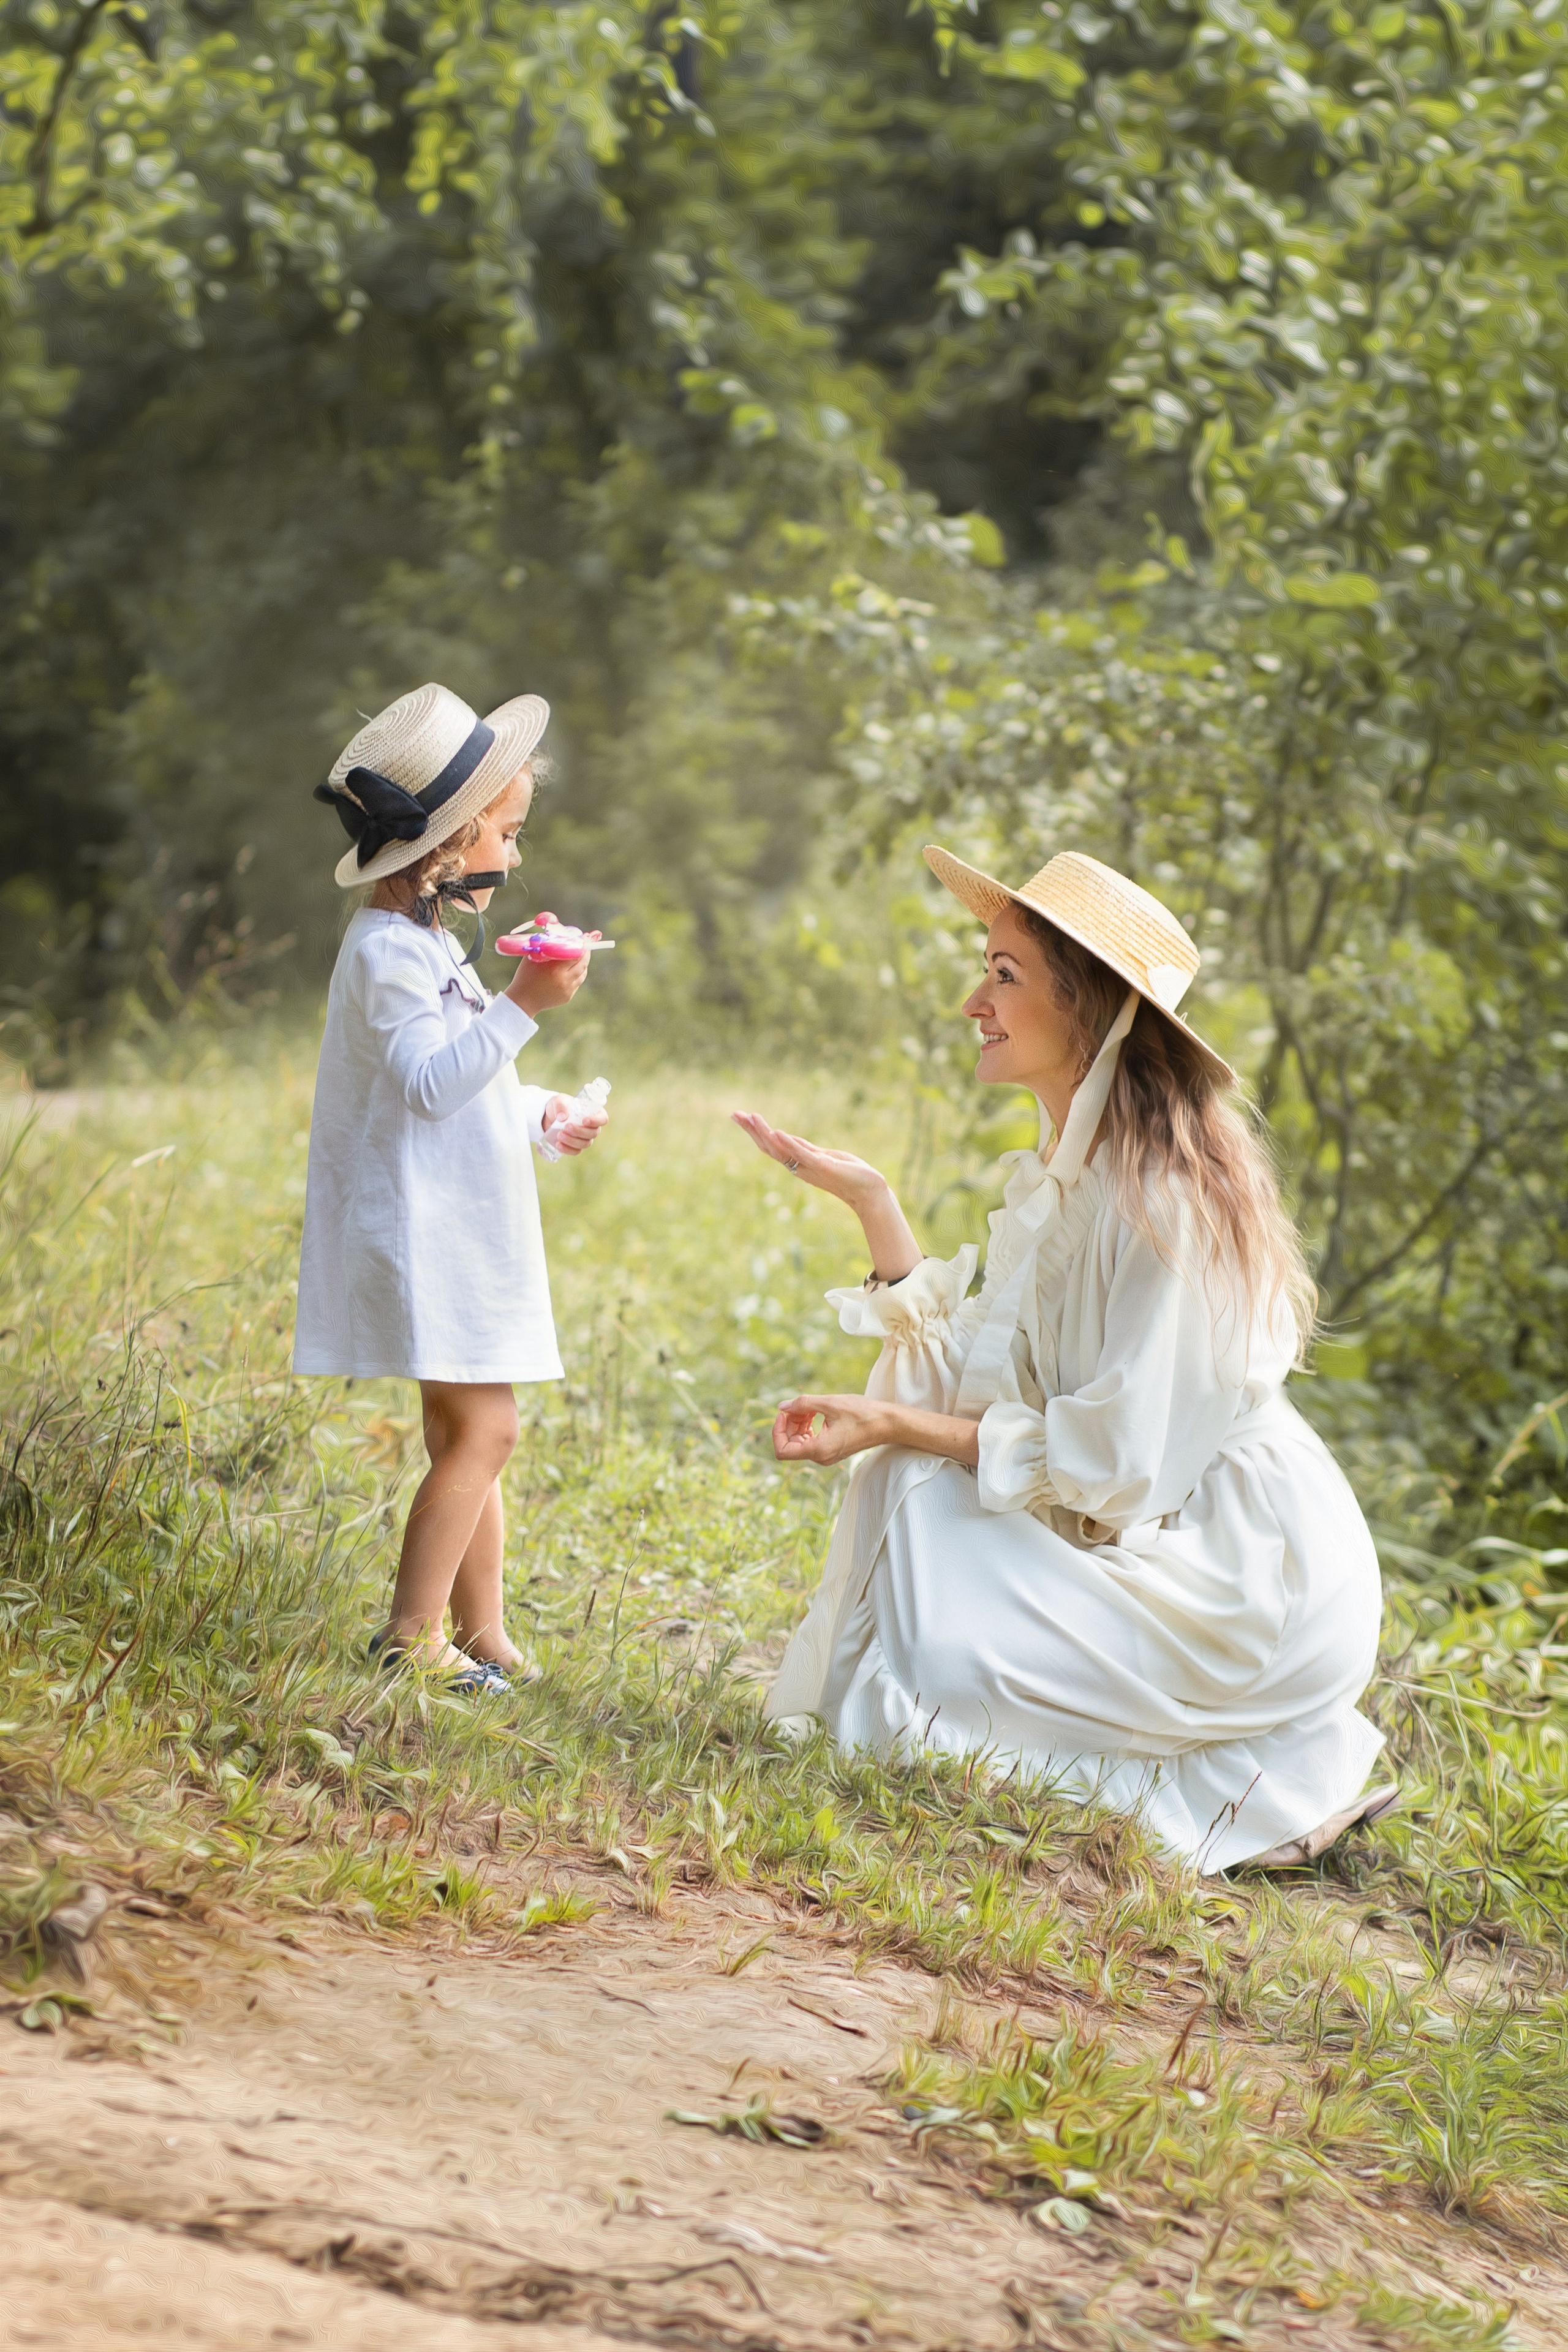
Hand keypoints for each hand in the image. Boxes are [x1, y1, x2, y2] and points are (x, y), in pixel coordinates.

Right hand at [504, 938, 597, 1015]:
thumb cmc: (525, 975)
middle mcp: (564, 980)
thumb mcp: (533, 957)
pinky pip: (577, 982)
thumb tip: (559, 935)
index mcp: (555, 969)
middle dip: (586, 952)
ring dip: (583, 963)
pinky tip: (571, 969)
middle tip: (587, 943)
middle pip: (583, 963)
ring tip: (579, 955)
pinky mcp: (568, 996)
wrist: (522, 1000)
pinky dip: (576, 974)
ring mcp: (567, 990)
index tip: (585, 936)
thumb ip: (546, 946)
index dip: (582, 944)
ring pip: (583, 973)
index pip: (576, 954)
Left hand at [542, 1096, 607, 1155]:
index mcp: (593, 1113)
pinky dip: (567, 1149)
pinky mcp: (576, 1146)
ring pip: (585, 1143)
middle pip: (593, 1133)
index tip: (584, 1121)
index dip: (596, 1121)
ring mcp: (585, 1138)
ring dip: (572, 1141)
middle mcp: (592, 1127)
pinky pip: (576, 1151)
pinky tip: (558, 1144)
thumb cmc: (560, 1106)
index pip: (603, 1119)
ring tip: (559, 1135)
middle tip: (566, 1127)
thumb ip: (560, 1106)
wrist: (550, 1117)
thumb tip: (562, 1117)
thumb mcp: (558, 1101)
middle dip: (579, 1131)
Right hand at [731, 1110, 889, 1208]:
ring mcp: (809, 1166)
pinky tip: (777, 1132)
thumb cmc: (849, 1174)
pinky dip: (789, 1143)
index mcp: (798, 1162)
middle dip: (751, 1130)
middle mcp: (799, 1166)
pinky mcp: (823, 1165)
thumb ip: (804, 1149)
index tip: (741, 1117)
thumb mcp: (822, 1156)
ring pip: (781, 1149)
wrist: (869, 1192)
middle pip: (769, 1146)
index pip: (771, 1144)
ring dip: (765, 1133)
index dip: (755, 1131)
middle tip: (734, 1114)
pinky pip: (802, 1154)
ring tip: (751, 1117)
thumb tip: (786, 1138)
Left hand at [772, 1393, 889, 1465]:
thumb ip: (802, 1404)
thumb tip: (781, 1406)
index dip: (777, 1431)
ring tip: (809, 1407)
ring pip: (800, 1441)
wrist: (887, 1423)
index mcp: (818, 1450)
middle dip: (789, 1423)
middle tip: (798, 1405)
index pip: (782, 1451)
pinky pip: (812, 1440)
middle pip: (791, 1444)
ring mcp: (827, 1456)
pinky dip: (808, 1426)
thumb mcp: (829, 1403)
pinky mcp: (832, 1450)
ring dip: (799, 1423)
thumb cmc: (862, 1413)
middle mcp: (821, 1458)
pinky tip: (815, 1412)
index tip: (784, 1413)